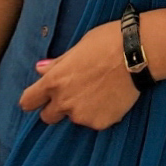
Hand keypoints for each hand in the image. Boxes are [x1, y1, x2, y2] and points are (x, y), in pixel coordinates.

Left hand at [19, 21, 140, 130]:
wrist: (137, 53)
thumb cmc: (106, 43)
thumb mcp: (77, 48)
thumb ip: (57, 64)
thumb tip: (40, 69)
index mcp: (53, 82)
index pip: (28, 102)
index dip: (32, 100)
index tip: (37, 98)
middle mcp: (64, 102)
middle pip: (48, 117)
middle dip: (56, 108)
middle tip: (73, 94)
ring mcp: (83, 115)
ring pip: (74, 118)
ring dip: (80, 109)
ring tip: (99, 91)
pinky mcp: (101, 123)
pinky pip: (94, 121)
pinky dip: (100, 113)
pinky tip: (111, 97)